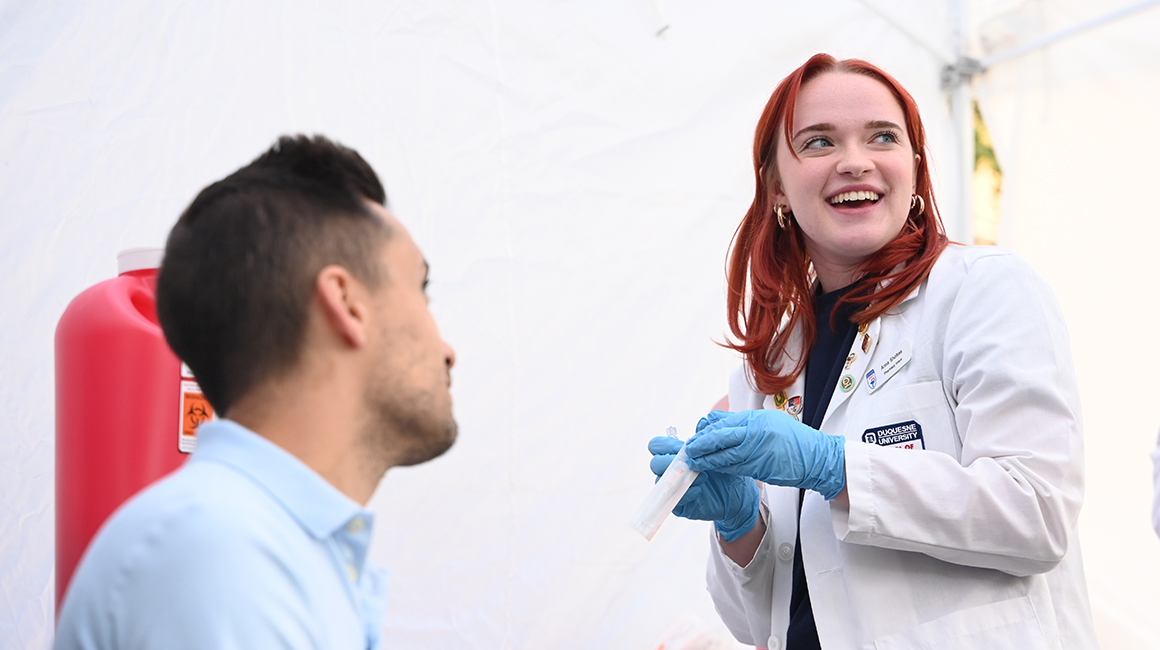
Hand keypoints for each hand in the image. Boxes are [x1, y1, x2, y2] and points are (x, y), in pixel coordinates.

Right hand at [649, 436, 759, 541]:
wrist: (738, 494)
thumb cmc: (726, 470)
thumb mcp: (719, 450)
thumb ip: (708, 436)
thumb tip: (702, 423)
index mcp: (675, 454)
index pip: (657, 446)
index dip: (665, 445)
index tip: (683, 447)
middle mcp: (671, 471)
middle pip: (655, 463)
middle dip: (671, 462)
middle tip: (691, 463)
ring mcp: (673, 489)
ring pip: (662, 483)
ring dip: (681, 477)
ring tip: (703, 477)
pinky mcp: (680, 505)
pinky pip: (673, 500)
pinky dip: (686, 493)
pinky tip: (700, 490)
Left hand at [685, 410, 845, 499]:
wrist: (816, 458)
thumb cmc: (794, 441)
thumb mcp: (769, 423)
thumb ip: (746, 425)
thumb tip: (723, 426)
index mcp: (754, 419)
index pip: (721, 421)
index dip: (705, 429)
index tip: (696, 434)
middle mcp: (753, 431)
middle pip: (718, 436)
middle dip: (700, 444)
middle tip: (689, 449)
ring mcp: (756, 449)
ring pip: (723, 454)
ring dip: (706, 459)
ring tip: (694, 461)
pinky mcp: (758, 466)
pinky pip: (734, 467)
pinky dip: (720, 468)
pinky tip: (711, 468)